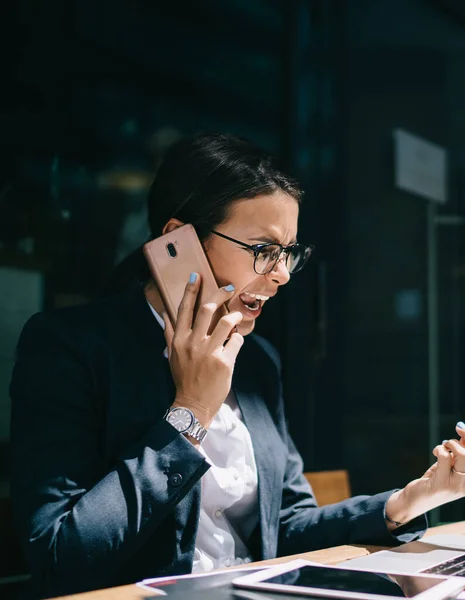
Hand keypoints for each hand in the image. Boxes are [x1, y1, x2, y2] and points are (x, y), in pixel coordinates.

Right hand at [162, 273, 243, 428]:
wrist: (193, 403)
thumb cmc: (183, 377)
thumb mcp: (172, 354)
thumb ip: (169, 332)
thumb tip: (165, 312)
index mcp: (179, 340)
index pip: (184, 309)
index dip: (190, 291)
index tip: (196, 276)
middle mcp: (193, 343)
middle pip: (207, 310)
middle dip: (219, 294)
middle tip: (228, 288)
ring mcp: (209, 352)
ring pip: (226, 322)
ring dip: (234, 316)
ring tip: (236, 316)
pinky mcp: (224, 362)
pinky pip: (236, 341)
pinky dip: (238, 339)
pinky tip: (235, 342)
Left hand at [386, 422, 464, 526]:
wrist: (417, 499)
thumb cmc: (436, 479)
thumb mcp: (450, 464)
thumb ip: (458, 451)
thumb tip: (461, 429)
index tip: (459, 427)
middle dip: (459, 441)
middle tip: (447, 442)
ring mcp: (458, 486)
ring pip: (463, 455)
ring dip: (450, 445)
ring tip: (442, 447)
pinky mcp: (444, 484)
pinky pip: (445, 457)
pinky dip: (439, 449)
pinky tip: (435, 452)